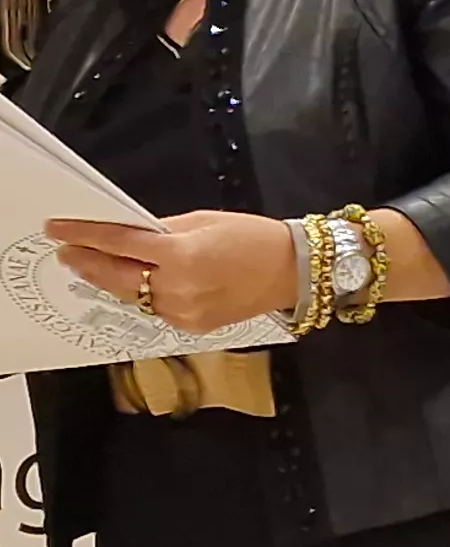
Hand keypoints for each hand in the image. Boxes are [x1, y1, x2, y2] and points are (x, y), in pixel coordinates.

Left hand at [50, 212, 299, 333]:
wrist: (293, 271)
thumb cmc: (254, 238)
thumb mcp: (204, 221)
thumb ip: (163, 230)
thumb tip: (131, 235)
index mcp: (181, 254)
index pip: (119, 244)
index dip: (84, 235)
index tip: (59, 229)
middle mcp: (178, 287)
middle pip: (116, 276)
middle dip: (87, 262)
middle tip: (66, 251)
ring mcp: (184, 310)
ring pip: (132, 297)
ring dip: (109, 281)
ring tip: (90, 267)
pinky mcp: (192, 325)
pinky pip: (155, 309)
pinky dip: (142, 296)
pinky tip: (134, 284)